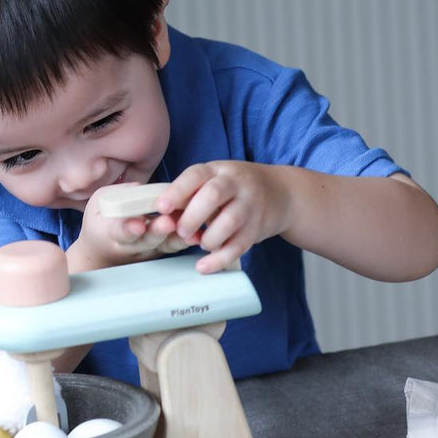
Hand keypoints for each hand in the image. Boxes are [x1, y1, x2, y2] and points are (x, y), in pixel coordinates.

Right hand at [73, 183, 193, 269]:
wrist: (103, 249)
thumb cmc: (102, 221)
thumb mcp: (100, 202)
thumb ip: (117, 194)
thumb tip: (139, 188)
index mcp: (110, 232)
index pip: (119, 230)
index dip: (129, 228)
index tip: (138, 225)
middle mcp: (130, 245)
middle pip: (145, 240)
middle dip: (157, 231)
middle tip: (167, 223)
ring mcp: (147, 250)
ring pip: (163, 245)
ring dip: (177, 239)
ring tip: (190, 233)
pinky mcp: (161, 251)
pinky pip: (175, 246)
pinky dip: (186, 241)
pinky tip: (197, 235)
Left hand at [156, 161, 292, 272]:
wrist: (282, 193)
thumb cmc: (234, 188)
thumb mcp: (214, 179)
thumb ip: (190, 193)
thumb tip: (155, 212)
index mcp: (217, 170)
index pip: (196, 175)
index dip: (177, 191)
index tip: (161, 207)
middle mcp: (236, 184)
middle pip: (213, 196)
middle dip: (192, 216)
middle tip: (180, 231)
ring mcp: (250, 206)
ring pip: (228, 222)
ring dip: (207, 237)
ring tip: (199, 242)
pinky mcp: (257, 229)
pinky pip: (238, 246)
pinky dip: (219, 259)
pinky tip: (203, 266)